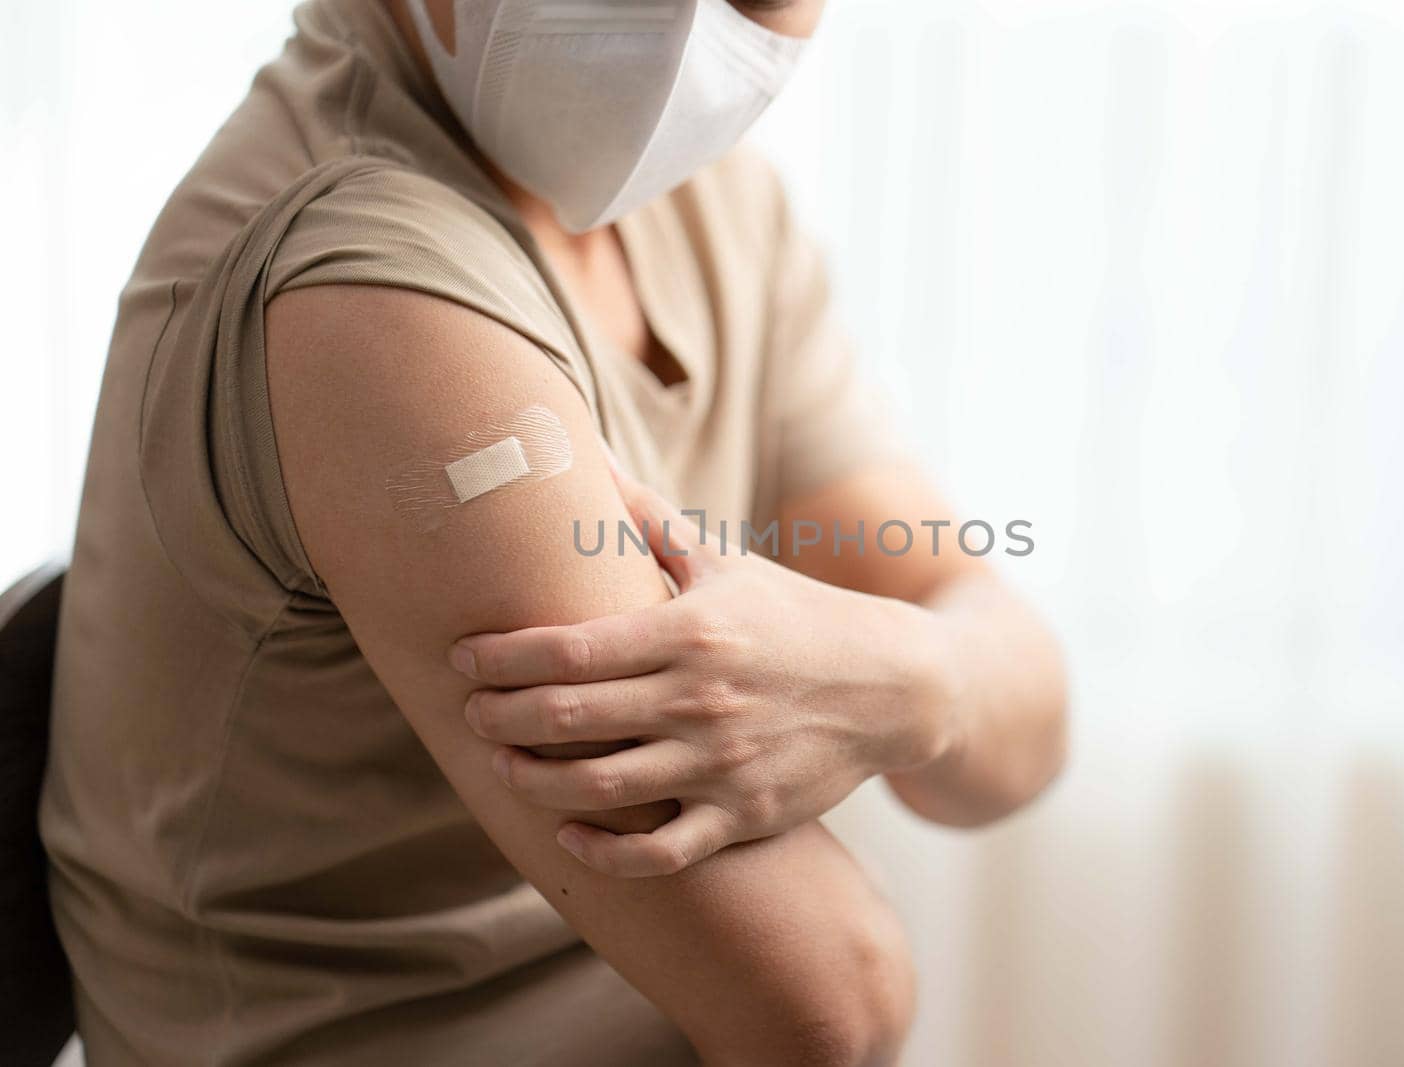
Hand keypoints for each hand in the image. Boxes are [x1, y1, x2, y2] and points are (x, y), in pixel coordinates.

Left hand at [450, 465, 956, 876]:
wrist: (893, 688)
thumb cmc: (797, 617)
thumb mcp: (727, 563)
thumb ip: (650, 521)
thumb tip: (588, 460)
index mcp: (691, 631)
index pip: (569, 648)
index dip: (501, 657)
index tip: (463, 657)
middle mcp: (701, 700)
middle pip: (569, 718)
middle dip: (500, 717)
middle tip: (470, 712)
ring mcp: (723, 765)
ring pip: (601, 790)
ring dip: (534, 780)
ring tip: (503, 764)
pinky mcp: (744, 816)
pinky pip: (660, 852)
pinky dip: (604, 849)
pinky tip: (569, 828)